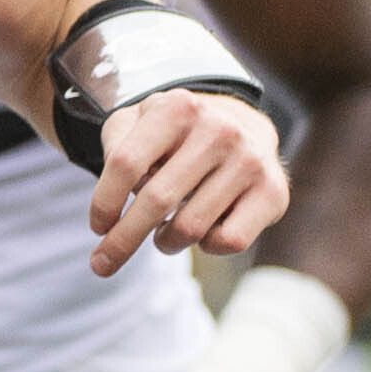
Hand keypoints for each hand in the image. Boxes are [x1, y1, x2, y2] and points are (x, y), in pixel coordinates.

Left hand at [85, 87, 290, 278]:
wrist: (243, 125)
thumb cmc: (176, 135)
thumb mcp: (138, 124)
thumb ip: (115, 148)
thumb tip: (114, 200)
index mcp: (178, 107)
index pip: (126, 163)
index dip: (104, 202)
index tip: (98, 227)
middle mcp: (219, 129)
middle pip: (156, 200)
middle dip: (122, 241)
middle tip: (102, 263)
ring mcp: (250, 161)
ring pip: (189, 228)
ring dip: (166, 241)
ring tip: (163, 233)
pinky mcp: (273, 192)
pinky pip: (227, 241)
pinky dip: (206, 246)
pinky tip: (203, 230)